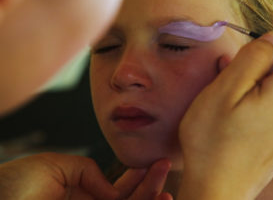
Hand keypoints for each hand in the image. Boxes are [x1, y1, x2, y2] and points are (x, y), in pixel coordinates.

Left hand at [0, 152, 171, 199]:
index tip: (154, 164)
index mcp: (83, 195)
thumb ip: (88, 172)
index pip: (117, 190)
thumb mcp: (58, 165)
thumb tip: (110, 189)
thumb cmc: (18, 181)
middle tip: (166, 167)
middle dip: (149, 188)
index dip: (137, 179)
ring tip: (167, 192)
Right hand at [178, 30, 272, 199]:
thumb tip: (272, 40)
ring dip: (268, 72)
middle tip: (248, 58)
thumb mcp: (224, 91)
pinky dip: (267, 88)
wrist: (217, 185)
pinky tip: (240, 94)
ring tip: (237, 77)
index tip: (271, 38)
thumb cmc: (213, 139)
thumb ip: (252, 59)